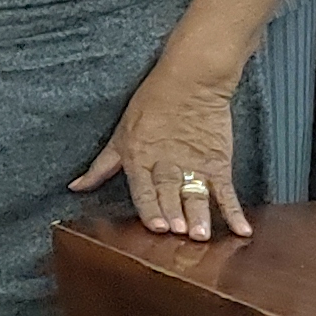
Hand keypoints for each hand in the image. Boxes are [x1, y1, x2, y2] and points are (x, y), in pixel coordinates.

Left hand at [73, 52, 249, 240]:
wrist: (191, 80)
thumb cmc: (152, 102)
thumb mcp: (120, 134)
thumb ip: (101, 167)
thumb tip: (75, 187)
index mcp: (140, 158)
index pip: (144, 190)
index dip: (151, 209)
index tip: (158, 227)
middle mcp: (167, 164)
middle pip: (170, 194)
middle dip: (174, 215)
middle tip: (180, 235)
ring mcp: (194, 164)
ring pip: (196, 194)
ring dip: (199, 216)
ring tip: (201, 236)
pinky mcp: (218, 163)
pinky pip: (226, 191)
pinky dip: (234, 211)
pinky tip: (241, 230)